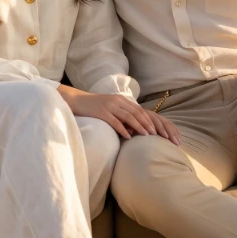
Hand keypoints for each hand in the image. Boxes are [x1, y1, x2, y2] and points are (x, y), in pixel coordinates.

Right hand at [58, 86, 180, 144]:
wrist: (76, 101)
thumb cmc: (94, 108)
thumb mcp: (111, 109)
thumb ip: (122, 116)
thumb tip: (133, 130)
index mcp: (122, 101)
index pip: (140, 111)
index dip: (151, 120)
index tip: (159, 130)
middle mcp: (118, 102)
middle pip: (137, 113)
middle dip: (149, 124)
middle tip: (158, 135)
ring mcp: (110, 106)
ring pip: (128, 116)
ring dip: (139, 126)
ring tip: (147, 135)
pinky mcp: (101, 112)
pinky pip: (114, 121)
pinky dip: (122, 129)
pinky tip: (128, 136)